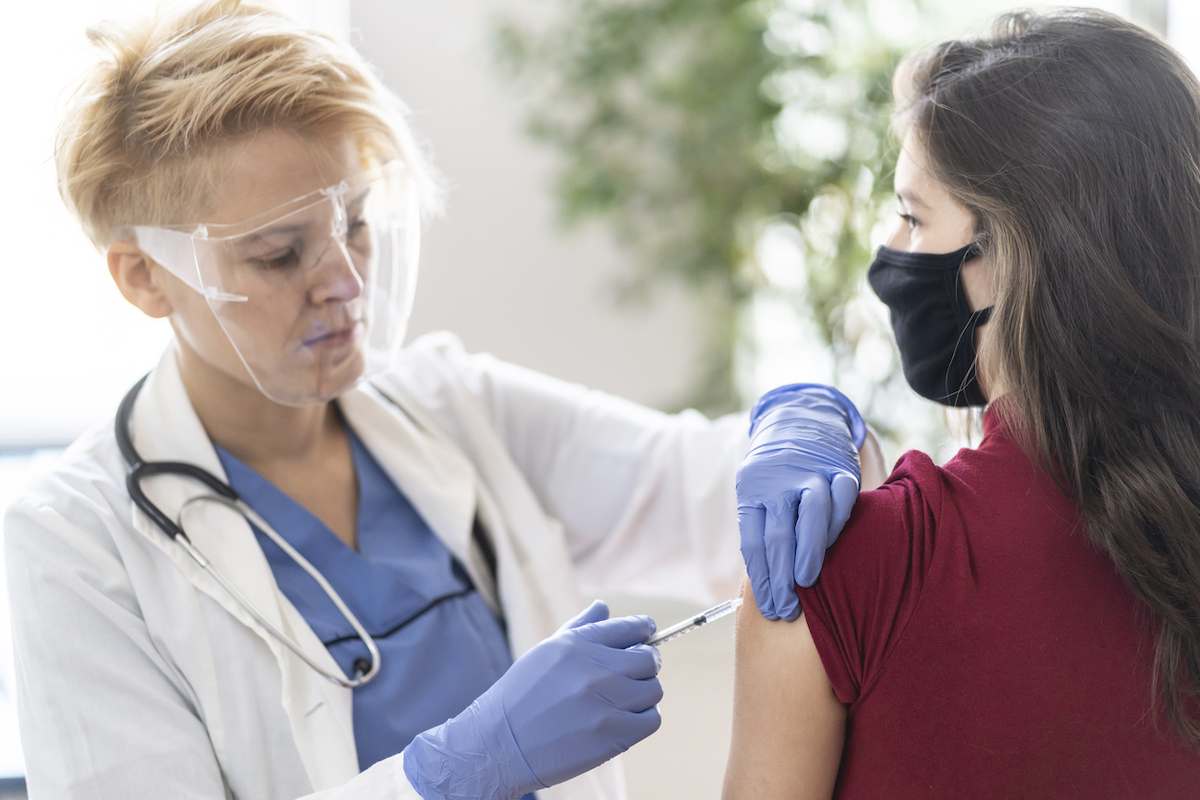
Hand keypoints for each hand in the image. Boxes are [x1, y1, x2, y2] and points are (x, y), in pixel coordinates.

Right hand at [403, 600, 661, 799]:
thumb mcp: (545, 652)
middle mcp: (595, 669)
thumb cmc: (520, 696)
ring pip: (654, 690)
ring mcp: (606, 703)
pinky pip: (651, 721)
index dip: (645, 631)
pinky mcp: (613, 735)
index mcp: (577, 643)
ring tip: (621, 702)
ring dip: (643, 695)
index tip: (648, 636)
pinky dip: (642, 720)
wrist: (498, 744)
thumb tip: (604, 607)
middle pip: (649, 660)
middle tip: (632, 676)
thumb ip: (581, 628)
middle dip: (645, 666)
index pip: (631, 627)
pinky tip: (623, 721)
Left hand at [737, 384, 863, 620]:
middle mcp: (778, 481)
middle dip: (782, 579)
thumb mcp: (757, 491)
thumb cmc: (776, 472)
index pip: (754, 543)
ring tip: (807, 584)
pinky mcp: (839, 467)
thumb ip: (762, 527)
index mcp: (751, 490)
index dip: (762, 580)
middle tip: (786, 609)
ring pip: (811, 515)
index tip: (770, 607)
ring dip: (809, 554)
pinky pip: (842, 499)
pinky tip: (832, 547)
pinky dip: (838, 524)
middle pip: (778, 536)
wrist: (799, 419)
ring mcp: (810, 472)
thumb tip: (767, 580)